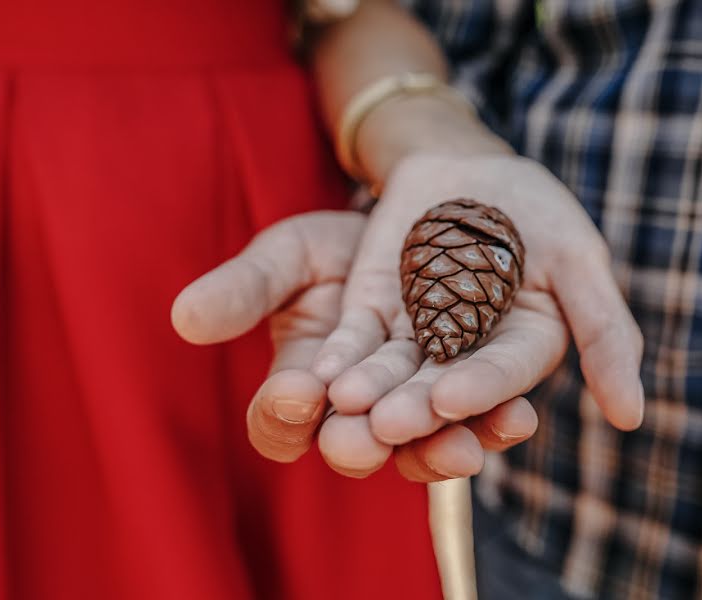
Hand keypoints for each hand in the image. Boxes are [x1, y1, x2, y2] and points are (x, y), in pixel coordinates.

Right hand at [171, 211, 537, 474]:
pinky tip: (516, 417)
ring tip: (460, 447)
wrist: (404, 225)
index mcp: (302, 386)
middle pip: (354, 447)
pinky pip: (481, 418)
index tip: (294, 393)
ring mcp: (414, 408)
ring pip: (421, 446)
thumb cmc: (333, 249)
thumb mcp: (287, 258)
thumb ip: (245, 290)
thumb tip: (185, 319)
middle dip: (361, 446)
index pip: (278, 420)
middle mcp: (357, 413)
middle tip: (372, 439)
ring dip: (438, 450)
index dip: (280, 415)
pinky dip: (498, 421)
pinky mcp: (468, 394)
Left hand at [310, 154, 644, 480]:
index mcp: (524, 347)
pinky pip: (357, 338)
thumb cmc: (535, 210)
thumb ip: (604, 332)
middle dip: (417, 403)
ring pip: (395, 369)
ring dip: (373, 388)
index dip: (483, 386)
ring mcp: (417, 336)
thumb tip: (631, 417)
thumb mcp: (579, 259)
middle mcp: (469, 355)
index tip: (453, 399)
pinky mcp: (373, 313)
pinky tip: (323, 375)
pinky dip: (341, 356)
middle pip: (444, 383)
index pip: (505, 372)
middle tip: (390, 422)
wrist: (468, 164)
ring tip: (350, 403)